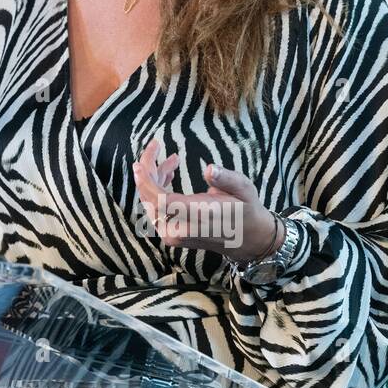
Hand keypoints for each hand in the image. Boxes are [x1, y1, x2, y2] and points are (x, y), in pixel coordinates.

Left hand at [131, 139, 280, 261]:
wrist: (248, 239)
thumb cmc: (246, 209)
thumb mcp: (244, 189)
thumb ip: (227, 179)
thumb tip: (209, 169)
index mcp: (198, 216)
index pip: (161, 201)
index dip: (146, 183)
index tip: (139, 163)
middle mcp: (181, 229)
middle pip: (150, 199)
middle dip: (149, 171)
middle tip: (156, 148)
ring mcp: (174, 235)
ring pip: (150, 203)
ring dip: (154, 179)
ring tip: (173, 161)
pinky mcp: (171, 235)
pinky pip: (155, 210)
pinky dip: (157, 190)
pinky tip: (169, 176)